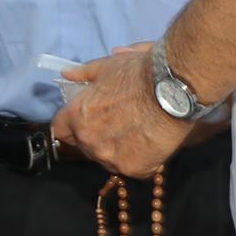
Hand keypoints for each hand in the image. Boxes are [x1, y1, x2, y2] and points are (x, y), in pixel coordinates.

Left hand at [49, 44, 188, 178]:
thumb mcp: (108, 66)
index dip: (72, 126)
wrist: (175, 89)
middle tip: (118, 126)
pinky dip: (140, 160)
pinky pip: (132, 168)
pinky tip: (150, 145)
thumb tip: (66, 74)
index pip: (60, 130)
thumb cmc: (139, 73)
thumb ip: (84, 74)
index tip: (85, 122)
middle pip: (84, 146)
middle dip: (96, 137)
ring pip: (107, 160)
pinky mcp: (134, 169)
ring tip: (136, 135)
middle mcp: (88, 140)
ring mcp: (110, 158)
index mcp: (76, 116)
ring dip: (116, 151)